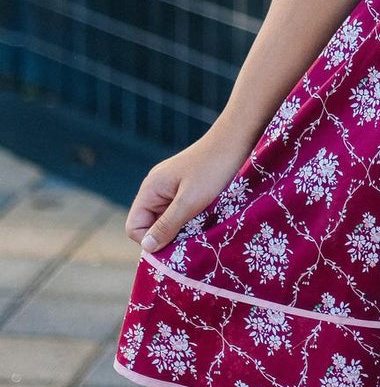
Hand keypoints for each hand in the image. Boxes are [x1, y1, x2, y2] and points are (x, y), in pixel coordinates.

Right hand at [125, 130, 250, 254]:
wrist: (238, 139)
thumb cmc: (214, 168)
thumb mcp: (190, 201)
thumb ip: (167, 224)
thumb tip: (147, 248)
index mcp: (150, 189)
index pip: (135, 227)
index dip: (151, 241)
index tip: (176, 245)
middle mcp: (157, 189)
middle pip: (152, 225)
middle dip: (169, 237)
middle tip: (193, 239)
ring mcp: (173, 187)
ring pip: (170, 219)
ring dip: (184, 228)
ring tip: (203, 227)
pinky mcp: (189, 187)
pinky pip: (183, 211)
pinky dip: (193, 218)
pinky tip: (209, 217)